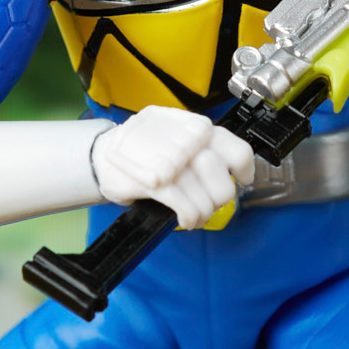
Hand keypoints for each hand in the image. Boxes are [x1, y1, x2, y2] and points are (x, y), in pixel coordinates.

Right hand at [92, 106, 255, 229]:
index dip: (245, 171)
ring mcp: (174, 163)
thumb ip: (201, 143)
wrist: (103, 157)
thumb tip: (229, 166)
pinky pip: (188, 210)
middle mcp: (190, 143)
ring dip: (202, 215)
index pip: (237, 150)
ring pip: (207, 202)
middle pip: (225, 185)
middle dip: (218, 201)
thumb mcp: (175, 135)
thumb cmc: (142, 149)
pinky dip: (190, 220)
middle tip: (207, 201)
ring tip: (193, 214)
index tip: (242, 179)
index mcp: (197, 129)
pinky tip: (185, 220)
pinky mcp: (159, 183)